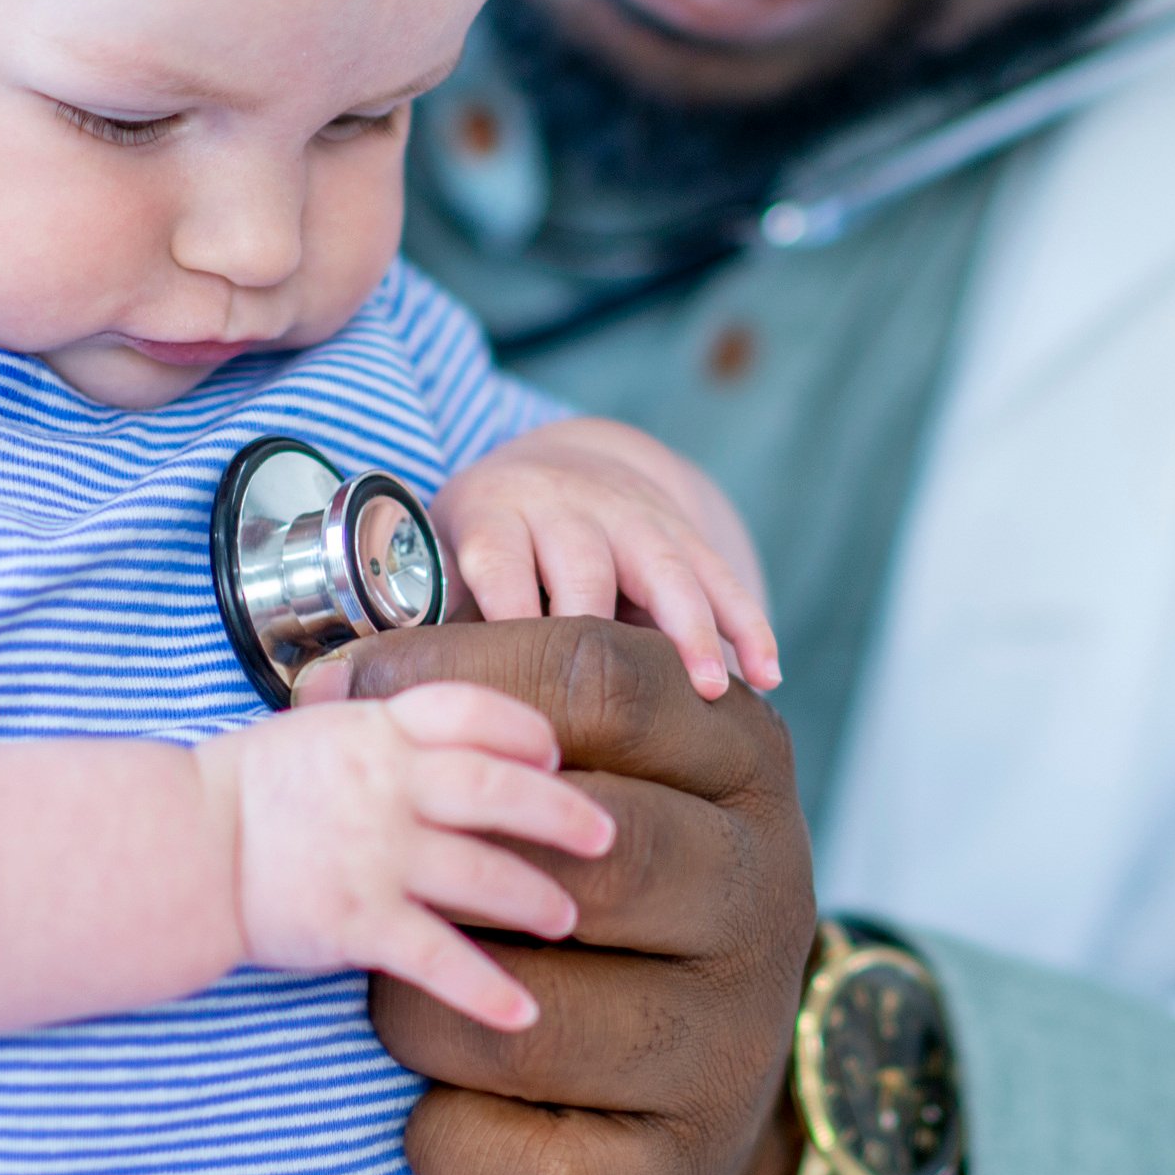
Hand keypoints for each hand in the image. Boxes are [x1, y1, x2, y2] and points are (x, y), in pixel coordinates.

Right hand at [211, 682, 616, 1031]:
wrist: (176, 846)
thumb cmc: (245, 792)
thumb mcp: (316, 732)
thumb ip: (386, 730)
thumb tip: (452, 736)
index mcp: (377, 730)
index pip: (473, 709)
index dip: (527, 730)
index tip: (558, 754)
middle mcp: (385, 785)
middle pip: (500, 789)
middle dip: (562, 813)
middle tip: (606, 837)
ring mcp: (373, 853)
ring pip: (483, 874)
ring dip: (536, 899)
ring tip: (568, 918)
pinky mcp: (355, 922)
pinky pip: (438, 959)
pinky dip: (486, 991)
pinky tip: (522, 1016)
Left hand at [304, 620, 851, 1174]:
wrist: (678, 1102)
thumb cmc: (593, 899)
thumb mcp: (592, 773)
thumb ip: (492, 716)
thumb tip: (322, 680)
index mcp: (743, 765)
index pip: (602, 678)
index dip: (452, 672)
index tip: (342, 695)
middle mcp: (765, 892)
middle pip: (579, 854)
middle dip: (446, 873)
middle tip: (386, 888)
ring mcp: (734, 1040)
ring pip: (531, 1022)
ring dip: (417, 1013)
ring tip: (395, 998)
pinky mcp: (678, 1170)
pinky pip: (521, 1165)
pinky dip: (438, 1137)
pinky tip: (432, 1109)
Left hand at [434, 419, 780, 701]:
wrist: (552, 466)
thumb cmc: (482, 546)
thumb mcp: (443, 561)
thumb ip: (436, 622)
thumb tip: (406, 704)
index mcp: (495, 513)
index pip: (501, 561)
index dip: (510, 617)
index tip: (519, 689)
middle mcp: (566, 506)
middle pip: (587, 567)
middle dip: (602, 632)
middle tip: (613, 708)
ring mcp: (631, 514)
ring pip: (666, 568)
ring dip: (691, 630)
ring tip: (712, 691)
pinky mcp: (681, 530)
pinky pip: (720, 575)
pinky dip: (747, 622)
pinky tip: (768, 674)